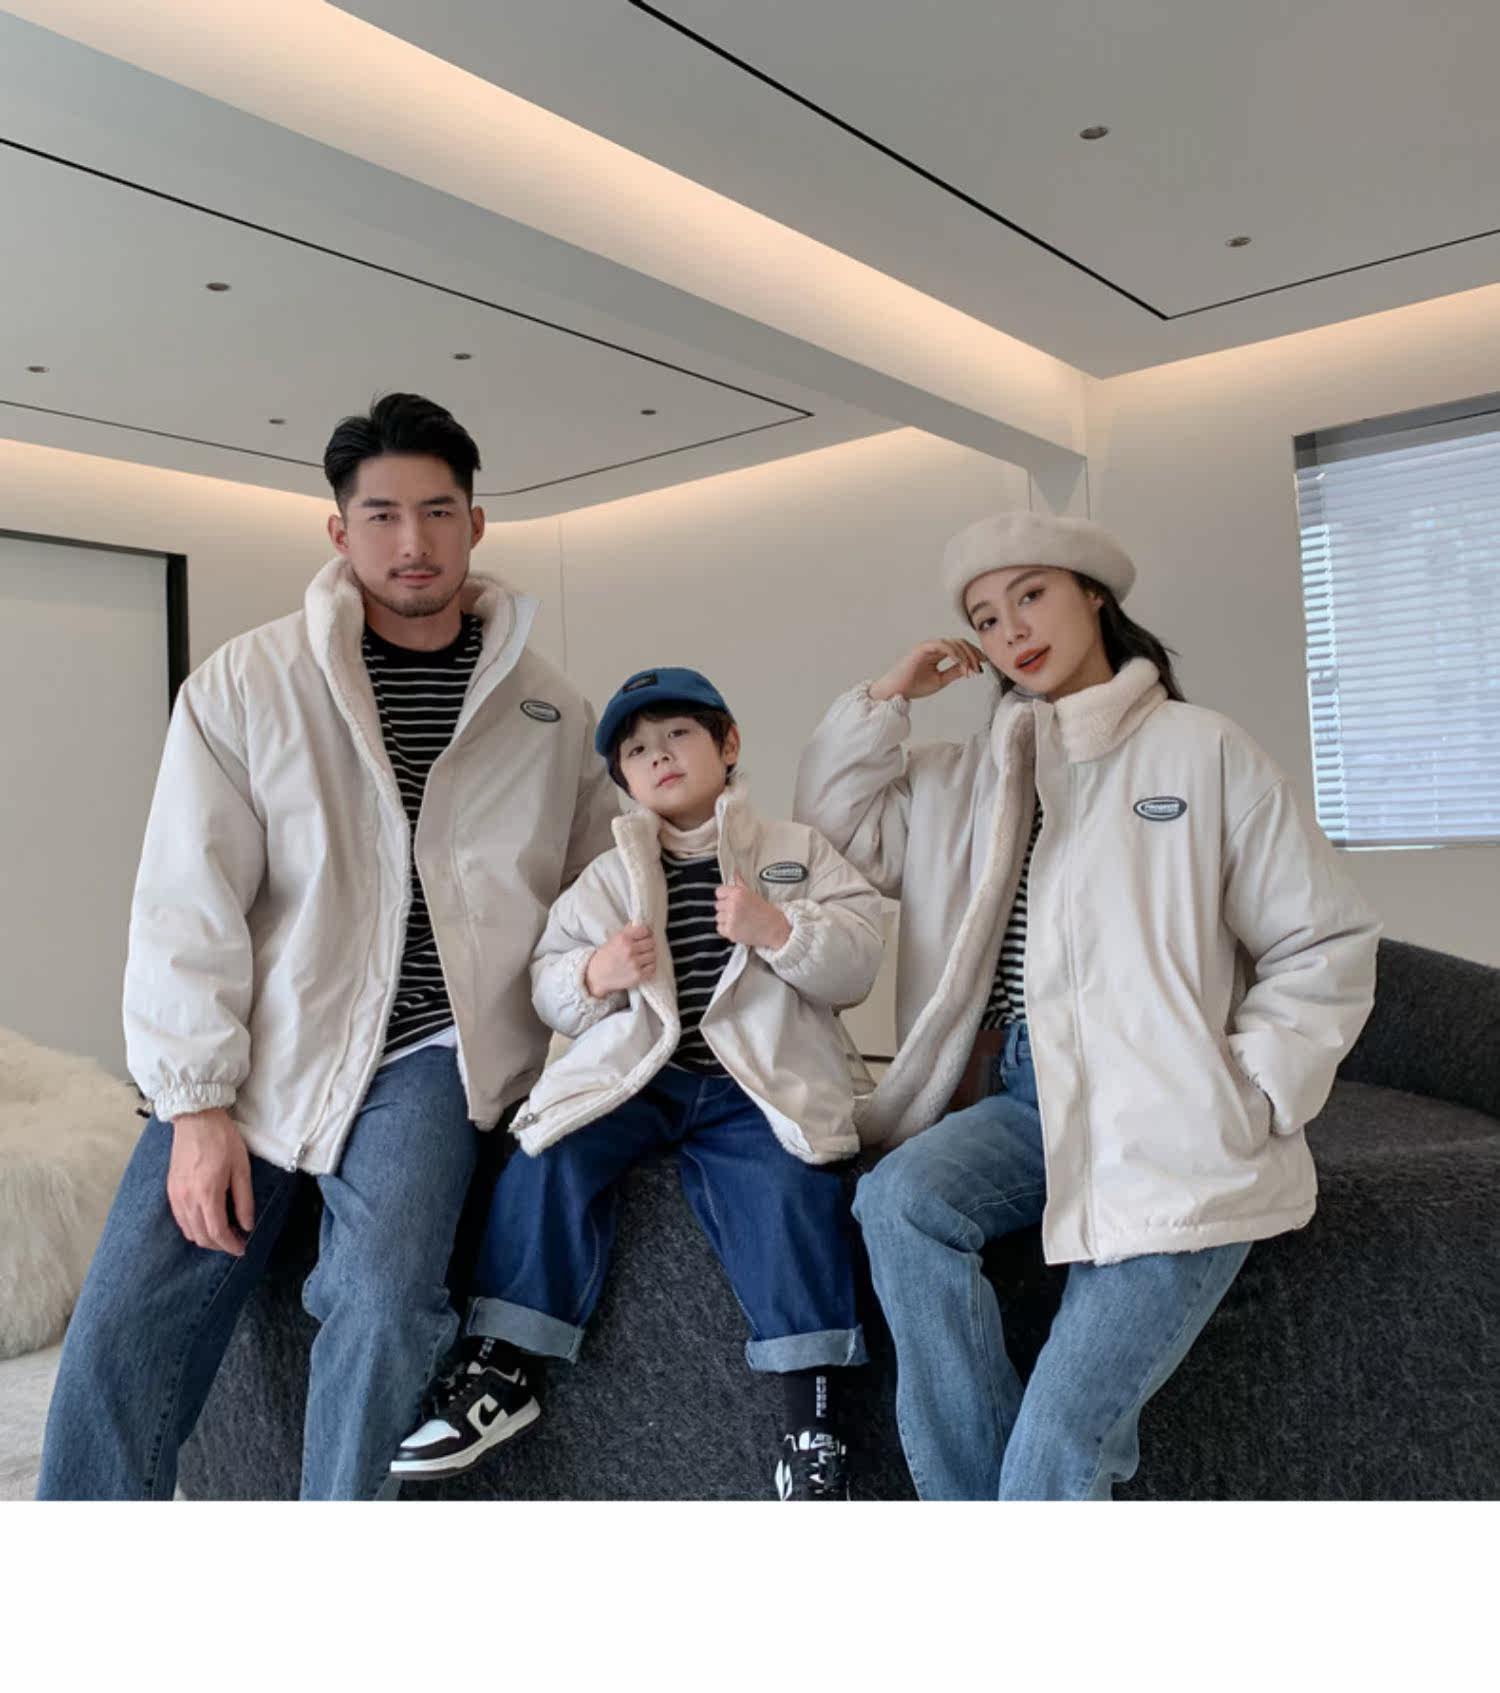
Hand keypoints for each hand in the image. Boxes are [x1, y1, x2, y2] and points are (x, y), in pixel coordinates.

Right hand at [167, 1108, 253, 1256]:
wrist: (196, 1119)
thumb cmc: (222, 1140)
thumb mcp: (241, 1168)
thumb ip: (244, 1200)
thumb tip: (247, 1226)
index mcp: (207, 1193)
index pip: (217, 1232)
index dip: (230, 1245)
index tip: (242, 1249)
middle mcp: (186, 1199)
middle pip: (201, 1237)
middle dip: (219, 1245)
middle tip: (236, 1241)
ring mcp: (175, 1196)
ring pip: (189, 1231)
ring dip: (206, 1237)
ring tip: (225, 1231)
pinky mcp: (169, 1190)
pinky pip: (180, 1219)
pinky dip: (193, 1227)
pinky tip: (208, 1219)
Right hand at [585, 923, 656, 995]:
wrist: (597, 976)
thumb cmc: (605, 957)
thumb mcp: (614, 939)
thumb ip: (628, 931)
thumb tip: (643, 923)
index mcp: (623, 938)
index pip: (645, 930)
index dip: (646, 933)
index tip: (644, 935)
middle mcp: (629, 950)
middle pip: (652, 942)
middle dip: (649, 944)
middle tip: (645, 947)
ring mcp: (634, 963)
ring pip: (654, 955)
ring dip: (650, 955)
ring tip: (644, 956)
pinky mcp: (638, 976)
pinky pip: (653, 967)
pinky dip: (650, 966)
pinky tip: (644, 965)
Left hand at [715, 874, 793, 950]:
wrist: (774, 929)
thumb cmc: (766, 912)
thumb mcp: (753, 894)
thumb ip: (740, 884)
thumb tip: (735, 873)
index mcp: (738, 893)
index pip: (719, 892)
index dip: (724, 896)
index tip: (729, 900)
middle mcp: (733, 905)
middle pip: (717, 905)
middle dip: (726, 909)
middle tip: (738, 912)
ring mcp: (731, 918)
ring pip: (718, 917)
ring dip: (725, 920)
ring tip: (739, 920)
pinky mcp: (730, 931)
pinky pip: (719, 928)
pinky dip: (726, 930)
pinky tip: (737, 927)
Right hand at [869, 638, 986, 701]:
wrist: (896, 692)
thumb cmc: (913, 687)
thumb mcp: (940, 680)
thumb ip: (954, 672)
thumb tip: (969, 667)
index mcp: (937, 653)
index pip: (960, 648)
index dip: (974, 654)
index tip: (983, 665)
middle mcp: (934, 647)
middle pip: (960, 643)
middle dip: (973, 654)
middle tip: (980, 668)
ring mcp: (928, 646)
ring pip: (954, 643)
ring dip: (966, 655)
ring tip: (971, 669)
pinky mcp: (922, 648)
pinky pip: (943, 646)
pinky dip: (955, 653)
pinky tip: (961, 663)